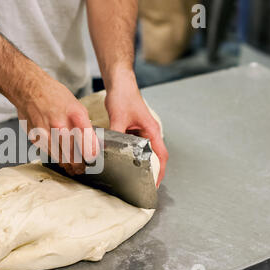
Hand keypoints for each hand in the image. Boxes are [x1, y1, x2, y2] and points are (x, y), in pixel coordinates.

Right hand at [16, 78, 99, 175]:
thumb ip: (84, 125)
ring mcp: (46, 132)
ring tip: (73, 169)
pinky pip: (48, 152)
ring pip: (60, 156)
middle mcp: (60, 124)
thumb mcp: (76, 106)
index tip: (93, 159)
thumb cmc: (54, 96)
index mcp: (75, 114)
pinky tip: (60, 160)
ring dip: (68, 165)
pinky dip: (56, 157)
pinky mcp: (36, 138)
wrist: (30, 90)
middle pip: (72, 152)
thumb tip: (91, 144)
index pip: (86, 138)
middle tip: (82, 169)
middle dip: (79, 164)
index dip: (91, 152)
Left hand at [105, 72, 167, 186]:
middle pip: (153, 157)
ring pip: (142, 153)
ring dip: (138, 164)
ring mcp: (141, 132)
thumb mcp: (119, 117)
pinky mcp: (132, 130)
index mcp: (152, 131)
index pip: (161, 156)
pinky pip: (132, 147)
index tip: (155, 185)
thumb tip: (108, 152)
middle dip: (149, 172)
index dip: (159, 172)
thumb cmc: (124, 96)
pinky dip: (128, 155)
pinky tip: (119, 162)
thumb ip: (116, 135)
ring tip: (130, 178)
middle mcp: (149, 133)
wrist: (119, 83)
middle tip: (140, 186)